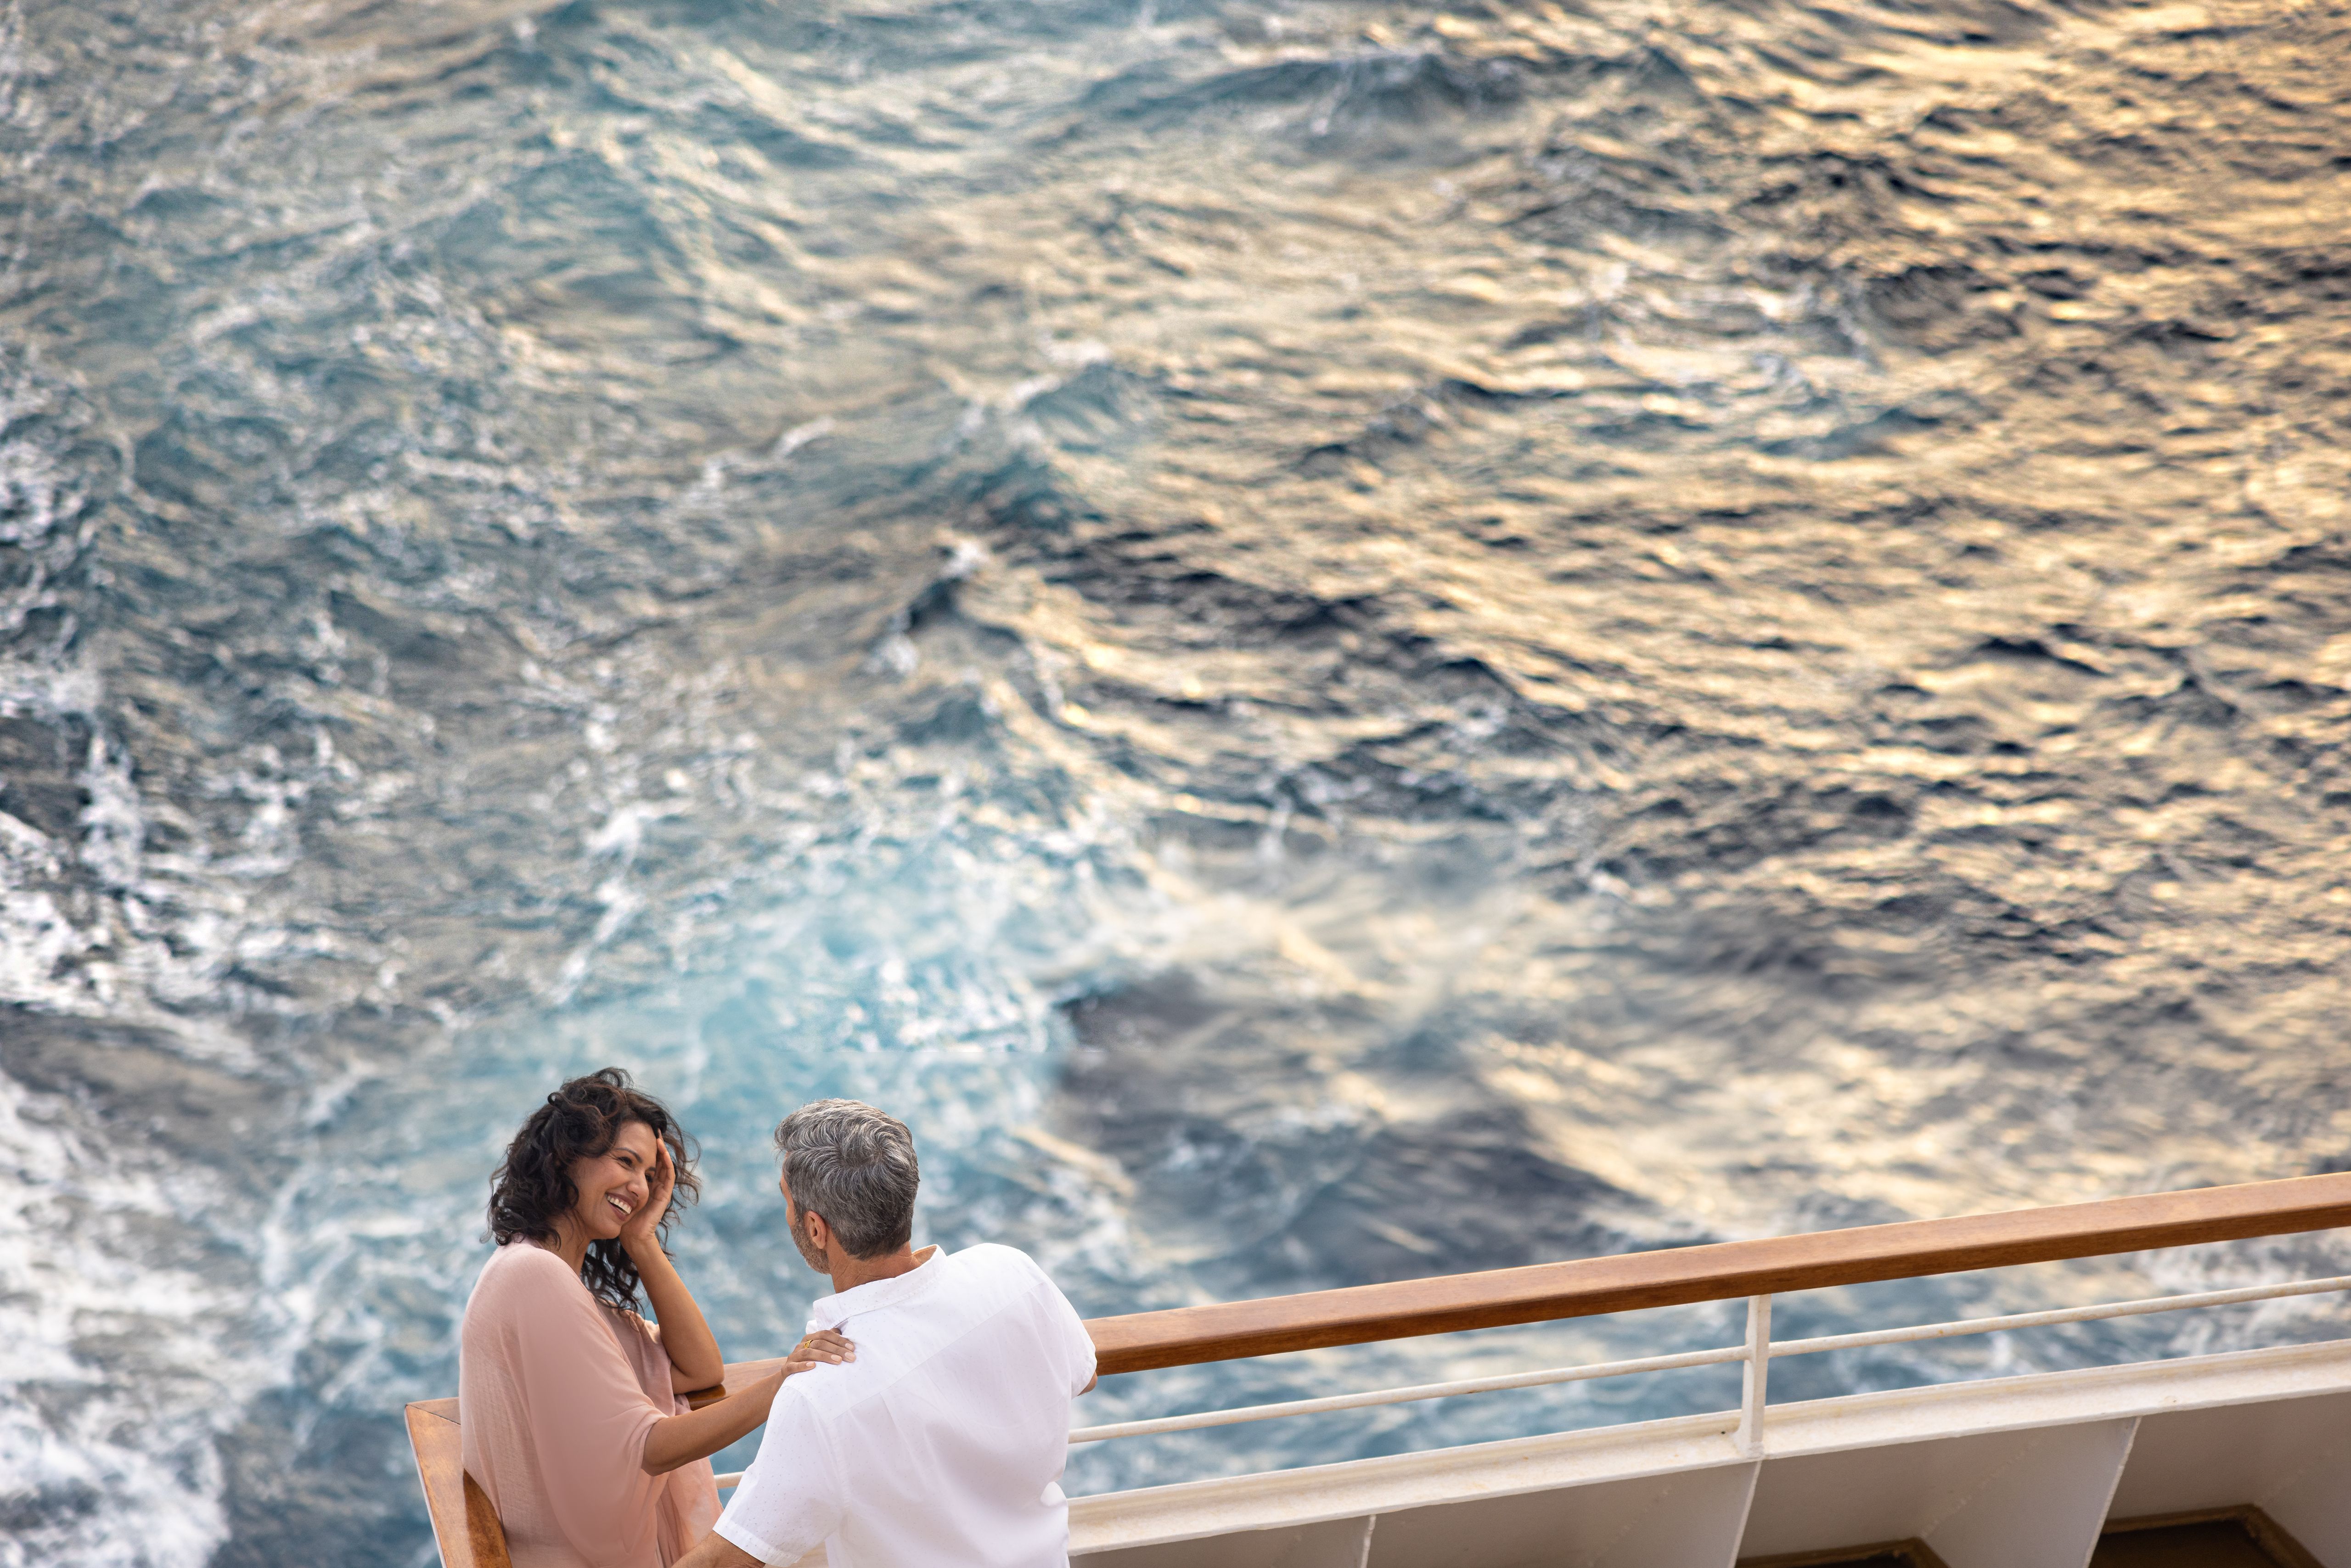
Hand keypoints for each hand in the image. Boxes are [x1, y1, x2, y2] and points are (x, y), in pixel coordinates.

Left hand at [620, 1139, 675, 1254]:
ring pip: (665, 1165)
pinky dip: (667, 1163)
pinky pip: (669, 1176)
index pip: (649, 1162)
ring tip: (657, 1136)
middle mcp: (655, 1185)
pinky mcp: (664, 1195)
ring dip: (662, 1150)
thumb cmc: (622, 1217)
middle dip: (656, 1145)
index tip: (641, 1134)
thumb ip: (614, 1183)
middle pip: (658, 1160)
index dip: (647, 1149)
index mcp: (645, 1184)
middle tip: (653, 1129)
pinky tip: (663, 1153)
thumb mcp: (616, 1194)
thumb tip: (599, 1166)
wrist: (631, 1235)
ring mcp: (661, 1189)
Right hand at [782, 1329, 854, 1377]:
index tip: (852, 1348)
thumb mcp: (817, 1352)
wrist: (786, 1378)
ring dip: (824, 1356)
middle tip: (850, 1357)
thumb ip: (828, 1342)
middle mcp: (801, 1345)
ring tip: (838, 1361)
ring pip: (808, 1352)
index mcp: (809, 1339)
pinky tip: (813, 1366)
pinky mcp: (786, 1369)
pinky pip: (793, 1366)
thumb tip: (842, 1332)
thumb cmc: (807, 1363)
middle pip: (819, 1343)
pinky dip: (803, 1365)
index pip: (825, 1334)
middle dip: (837, 1349)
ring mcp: (793, 1356)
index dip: (839, 1340)